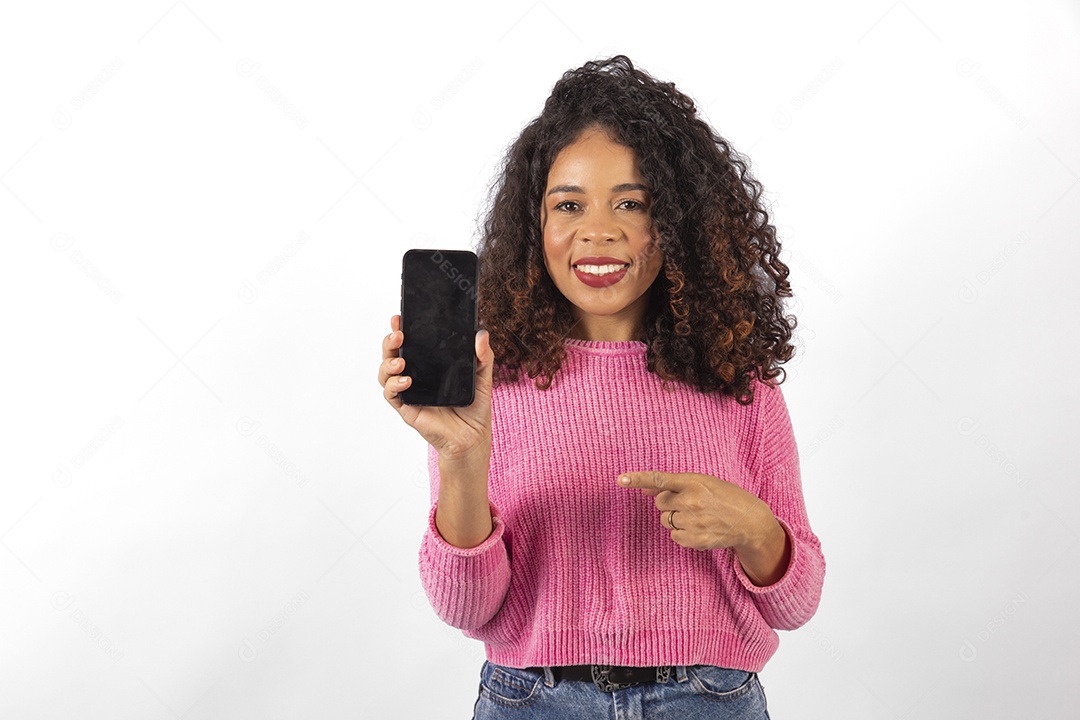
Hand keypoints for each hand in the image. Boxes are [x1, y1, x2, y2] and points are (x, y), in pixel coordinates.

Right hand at [378, 314, 493, 460]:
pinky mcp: (407, 408)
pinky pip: (392, 395)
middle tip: (398, 333)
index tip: (400, 317)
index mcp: (429, 364)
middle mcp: (415, 375)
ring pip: (385, 373)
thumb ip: (483, 355)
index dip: (401, 329)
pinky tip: (406, 381)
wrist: (473, 437)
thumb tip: (482, 333)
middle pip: (392, 354)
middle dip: (389, 341)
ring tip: (401, 360)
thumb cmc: (474, 407)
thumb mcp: (482, 376)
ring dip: (388, 363)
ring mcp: (409, 392)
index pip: (411, 343)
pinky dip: (394, 385)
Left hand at [617, 471, 775, 552]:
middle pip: (659, 503)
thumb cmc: (726, 497)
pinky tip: (699, 528)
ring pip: (666, 520)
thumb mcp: (703, 482)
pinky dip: (682, 533)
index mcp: (694, 482)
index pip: (659, 479)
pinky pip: (674, 536)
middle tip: (688, 502)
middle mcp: (691, 502)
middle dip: (668, 502)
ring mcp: (693, 523)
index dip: (637, 479)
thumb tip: (644, 489)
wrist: (750, 522)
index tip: (620, 479)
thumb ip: (673, 485)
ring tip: (697, 516)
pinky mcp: (695, 540)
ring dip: (675, 518)